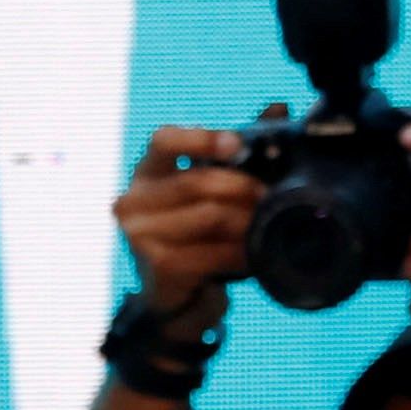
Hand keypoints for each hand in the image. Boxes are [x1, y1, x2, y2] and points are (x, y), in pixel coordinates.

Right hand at [116, 122, 259, 331]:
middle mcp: (133, 201)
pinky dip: (240, 253)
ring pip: (209, 216)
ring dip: (246, 221)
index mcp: (146, 173)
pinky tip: (254, 255)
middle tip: (269, 195)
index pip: (163, 140)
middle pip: (196, 181)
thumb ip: (234, 153)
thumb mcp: (208, 193)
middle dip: (241, 186)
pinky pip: (212, 253)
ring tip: (267, 225)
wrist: (175, 302)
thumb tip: (277, 108)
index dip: (200, 139)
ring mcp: (141, 236)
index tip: (236, 145)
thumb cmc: (194, 239)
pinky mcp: (159, 266)